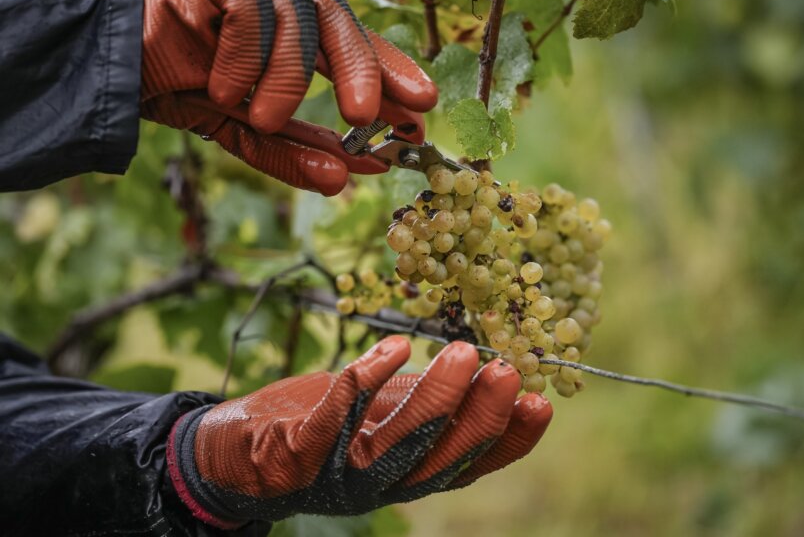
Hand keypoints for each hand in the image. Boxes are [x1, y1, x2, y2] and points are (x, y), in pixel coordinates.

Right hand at [140, 0, 436, 194]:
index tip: (420, 115)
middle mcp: (283, 5)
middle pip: (340, 22)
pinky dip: (244, 56)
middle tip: (366, 116)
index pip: (357, 48)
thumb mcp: (247, 131)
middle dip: (363, 68)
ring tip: (264, 117)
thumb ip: (294, 151)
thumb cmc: (186, 89)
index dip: (392, 77)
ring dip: (287, 76)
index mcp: (299, 35)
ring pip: (297, 16)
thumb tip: (347, 178)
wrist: (112, 68)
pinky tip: (225, 88)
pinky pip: (248, 9)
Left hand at [166, 337, 551, 527]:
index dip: (507, 440)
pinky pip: (331, 421)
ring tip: (463, 353)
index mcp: (404, 473)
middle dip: (477, 417)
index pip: (467, 465)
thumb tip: (483, 368)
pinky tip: (393, 347)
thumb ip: (422, 402)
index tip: (541, 401)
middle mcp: (377, 483)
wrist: (233, 451)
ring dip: (432, 400)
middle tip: (506, 370)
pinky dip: (363, 385)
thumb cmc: (317, 425)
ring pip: (393, 446)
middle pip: (437, 459)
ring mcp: (334, 473)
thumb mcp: (380, 414)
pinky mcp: (293, 454)